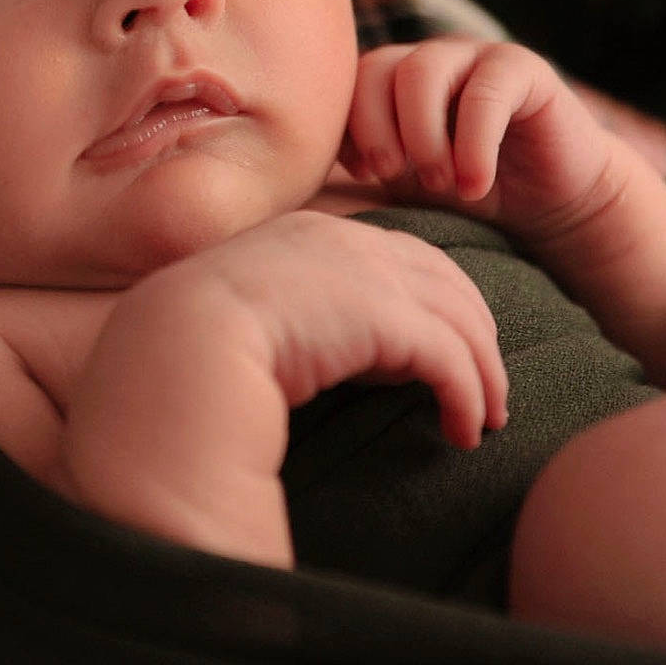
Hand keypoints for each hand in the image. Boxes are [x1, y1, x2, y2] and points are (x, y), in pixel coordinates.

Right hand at [142, 210, 509, 446]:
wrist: (177, 345)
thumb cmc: (192, 345)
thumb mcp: (248, 315)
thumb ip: (293, 318)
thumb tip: (322, 354)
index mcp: (311, 234)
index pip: (400, 255)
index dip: (435, 301)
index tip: (447, 347)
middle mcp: (347, 241)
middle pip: (445, 279)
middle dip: (476, 332)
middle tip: (488, 384)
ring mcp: (368, 273)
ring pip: (460, 318)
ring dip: (484, 372)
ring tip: (488, 418)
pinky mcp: (384, 317)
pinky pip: (450, 358)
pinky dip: (469, 395)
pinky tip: (463, 430)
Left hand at [340, 39, 628, 247]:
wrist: (552, 203)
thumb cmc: (467, 192)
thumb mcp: (405, 182)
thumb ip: (362, 166)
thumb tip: (297, 176)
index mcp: (392, 81)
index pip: (348, 84)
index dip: (349, 129)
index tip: (366, 175)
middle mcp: (429, 60)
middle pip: (377, 68)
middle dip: (377, 129)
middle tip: (393, 176)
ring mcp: (474, 58)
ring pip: (423, 71)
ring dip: (421, 134)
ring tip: (439, 183)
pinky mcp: (522, 70)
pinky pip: (485, 91)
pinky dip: (473, 144)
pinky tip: (474, 185)